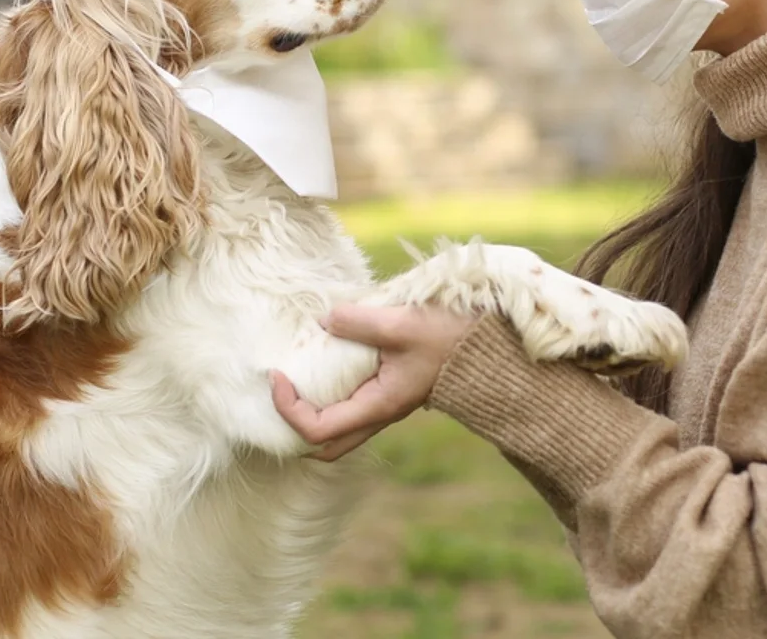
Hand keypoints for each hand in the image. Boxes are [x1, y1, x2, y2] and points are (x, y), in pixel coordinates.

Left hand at [271, 304, 478, 460]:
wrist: (490, 348)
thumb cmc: (450, 337)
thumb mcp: (403, 324)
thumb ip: (360, 322)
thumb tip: (323, 320)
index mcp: (378, 406)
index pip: (316, 430)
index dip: (287, 408)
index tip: (276, 375)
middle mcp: (379, 415)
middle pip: (324, 445)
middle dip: (294, 424)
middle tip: (281, 387)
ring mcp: (386, 407)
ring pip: (338, 430)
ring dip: (312, 411)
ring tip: (299, 375)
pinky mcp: (391, 392)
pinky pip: (351, 407)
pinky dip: (330, 395)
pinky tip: (325, 362)